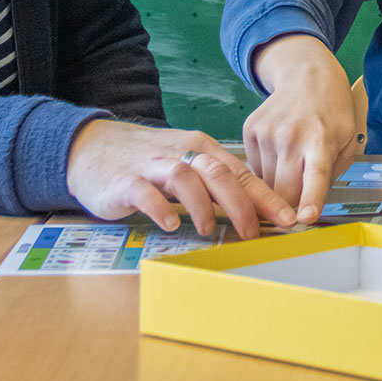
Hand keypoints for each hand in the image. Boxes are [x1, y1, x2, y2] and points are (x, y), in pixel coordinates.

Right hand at [64, 119, 294, 238]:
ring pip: (186, 178)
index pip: (241, 173)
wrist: (92, 147)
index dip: (266, 197)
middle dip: (242, 205)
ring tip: (209, 230)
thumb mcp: (185, 163)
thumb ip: (214, 183)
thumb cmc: (146, 161)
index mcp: (201, 149)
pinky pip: (146, 192)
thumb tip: (254, 210)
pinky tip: (170, 225)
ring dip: (202, 206)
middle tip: (253, 233)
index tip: (289, 219)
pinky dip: (160, 208)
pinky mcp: (126, 181)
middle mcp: (181, 153)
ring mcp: (153, 166)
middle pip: (219, 174)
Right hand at [245, 35, 363, 224]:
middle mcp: (291, 137)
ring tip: (292, 162)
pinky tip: (279, 151)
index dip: (310, 200)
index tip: (305, 218)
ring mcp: (267, 133)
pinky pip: (254, 168)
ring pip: (265, 184)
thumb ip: (331, 174)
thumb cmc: (332, 112)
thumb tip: (308, 209)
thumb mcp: (346, 140)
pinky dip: (266, 169)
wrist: (307, 74)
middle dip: (289, 206)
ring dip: (277, 185)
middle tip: (298, 205)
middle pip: (283, 192)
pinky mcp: (250, 130)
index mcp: (321, 141)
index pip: (316, 176)